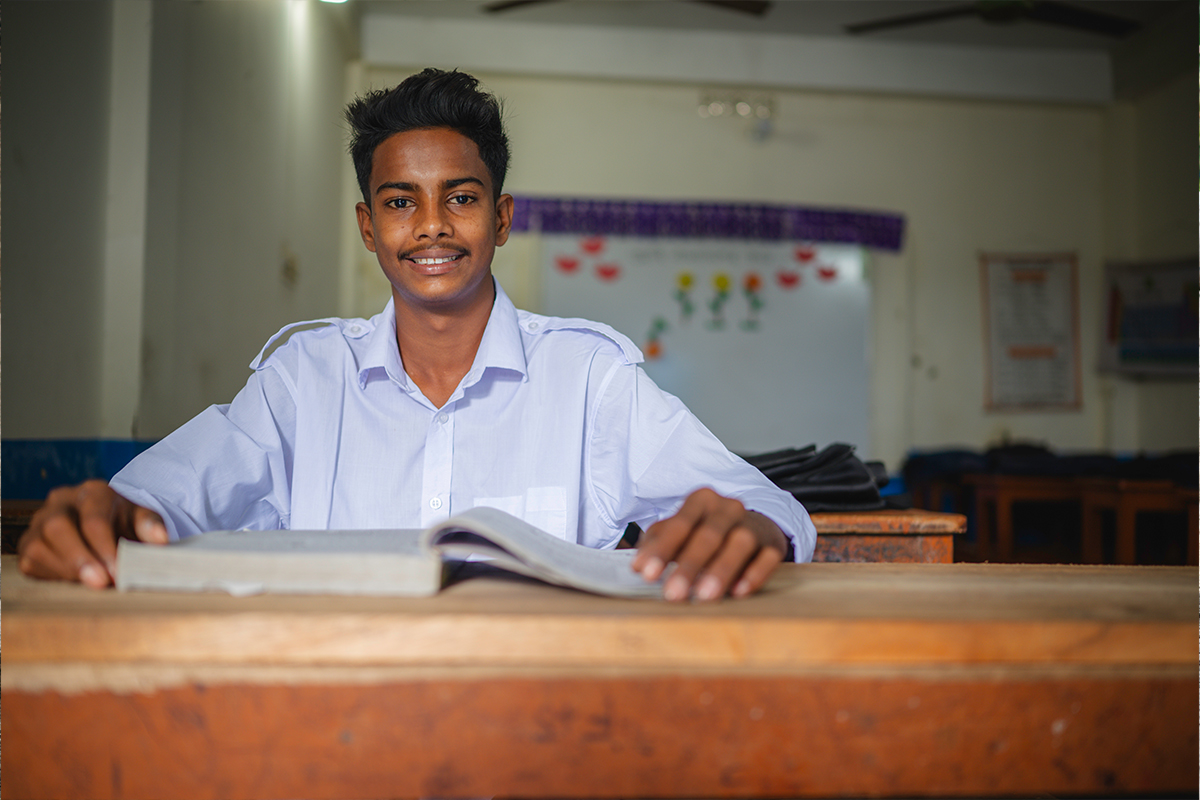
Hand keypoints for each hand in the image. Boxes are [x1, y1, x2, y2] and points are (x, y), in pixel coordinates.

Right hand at [18, 479, 168, 588]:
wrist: (107, 522)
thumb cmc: (125, 522)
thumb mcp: (142, 518)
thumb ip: (150, 526)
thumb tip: (160, 539)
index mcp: (91, 492)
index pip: (94, 520)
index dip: (105, 548)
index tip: (118, 572)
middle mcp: (60, 503)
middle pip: (57, 527)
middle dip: (79, 558)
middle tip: (100, 582)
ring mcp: (40, 522)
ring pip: (37, 545)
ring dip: (65, 570)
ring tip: (90, 587)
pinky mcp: (28, 544)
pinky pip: (30, 562)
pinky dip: (52, 575)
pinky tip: (73, 584)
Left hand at [632, 487, 788, 601]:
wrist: (752, 525)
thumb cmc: (705, 530)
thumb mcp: (678, 531)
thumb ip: (656, 544)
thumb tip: (639, 565)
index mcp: (701, 501)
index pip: (680, 524)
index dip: (662, 549)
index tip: (647, 573)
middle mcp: (728, 508)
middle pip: (709, 534)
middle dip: (689, 565)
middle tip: (673, 594)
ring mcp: (753, 524)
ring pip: (740, 543)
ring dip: (721, 570)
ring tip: (704, 597)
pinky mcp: (772, 544)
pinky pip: (768, 558)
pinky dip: (754, 574)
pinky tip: (738, 592)